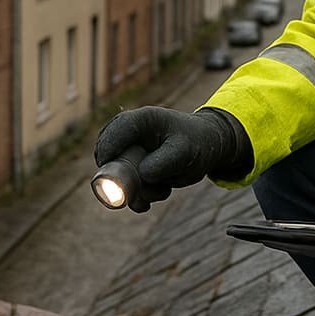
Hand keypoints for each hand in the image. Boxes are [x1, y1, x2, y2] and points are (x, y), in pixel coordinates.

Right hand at [94, 106, 244, 210]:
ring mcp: (129, 149)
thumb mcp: (185, 152)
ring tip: (164, 188)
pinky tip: (160, 194)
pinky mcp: (132, 164)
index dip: (108, 156)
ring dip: (137, 190)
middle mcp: (130, 132)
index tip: (115, 178)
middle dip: (123, 181)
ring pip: (116, 177)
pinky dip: (139, 196)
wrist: (207, 146)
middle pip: (107, 159)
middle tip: (146, 191)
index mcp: (141, 119)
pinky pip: (125, 186)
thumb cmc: (197, 143)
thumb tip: (142, 175)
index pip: (111, 135)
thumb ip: (163, 163)